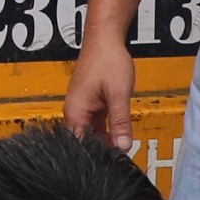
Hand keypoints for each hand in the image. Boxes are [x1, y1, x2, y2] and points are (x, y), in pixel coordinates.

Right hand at [64, 28, 137, 150]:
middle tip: (124, 154)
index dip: (98, 156)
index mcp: (76, 112)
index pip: (82, 146)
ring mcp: (83, 109)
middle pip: (87, 142)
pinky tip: (121, 132)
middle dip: (104, 149)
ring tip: (124, 145)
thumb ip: (120, 122)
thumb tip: (123, 146)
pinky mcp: (91, 105)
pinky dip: (109, 129)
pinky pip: (98, 124)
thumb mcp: (118, 94)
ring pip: (93, 134)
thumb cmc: (107, 60)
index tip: (115, 160)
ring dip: (108, 139)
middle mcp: (76, 113)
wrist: (105, 39)